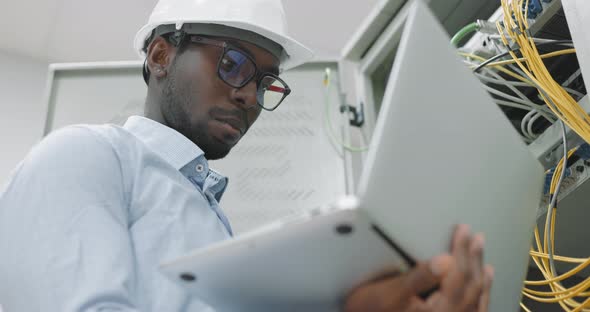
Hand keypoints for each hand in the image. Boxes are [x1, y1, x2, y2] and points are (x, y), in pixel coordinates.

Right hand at [343, 224, 493, 311]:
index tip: (463, 231)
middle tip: (474, 237)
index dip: (462, 250)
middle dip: (473, 259)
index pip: (458, 276)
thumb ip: (420, 277)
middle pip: (470, 286)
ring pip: (474, 298)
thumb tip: (444, 261)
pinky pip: (471, 310)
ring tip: (480, 255)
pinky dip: (478, 295)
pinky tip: (479, 286)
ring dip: (478, 275)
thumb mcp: (391, 292)